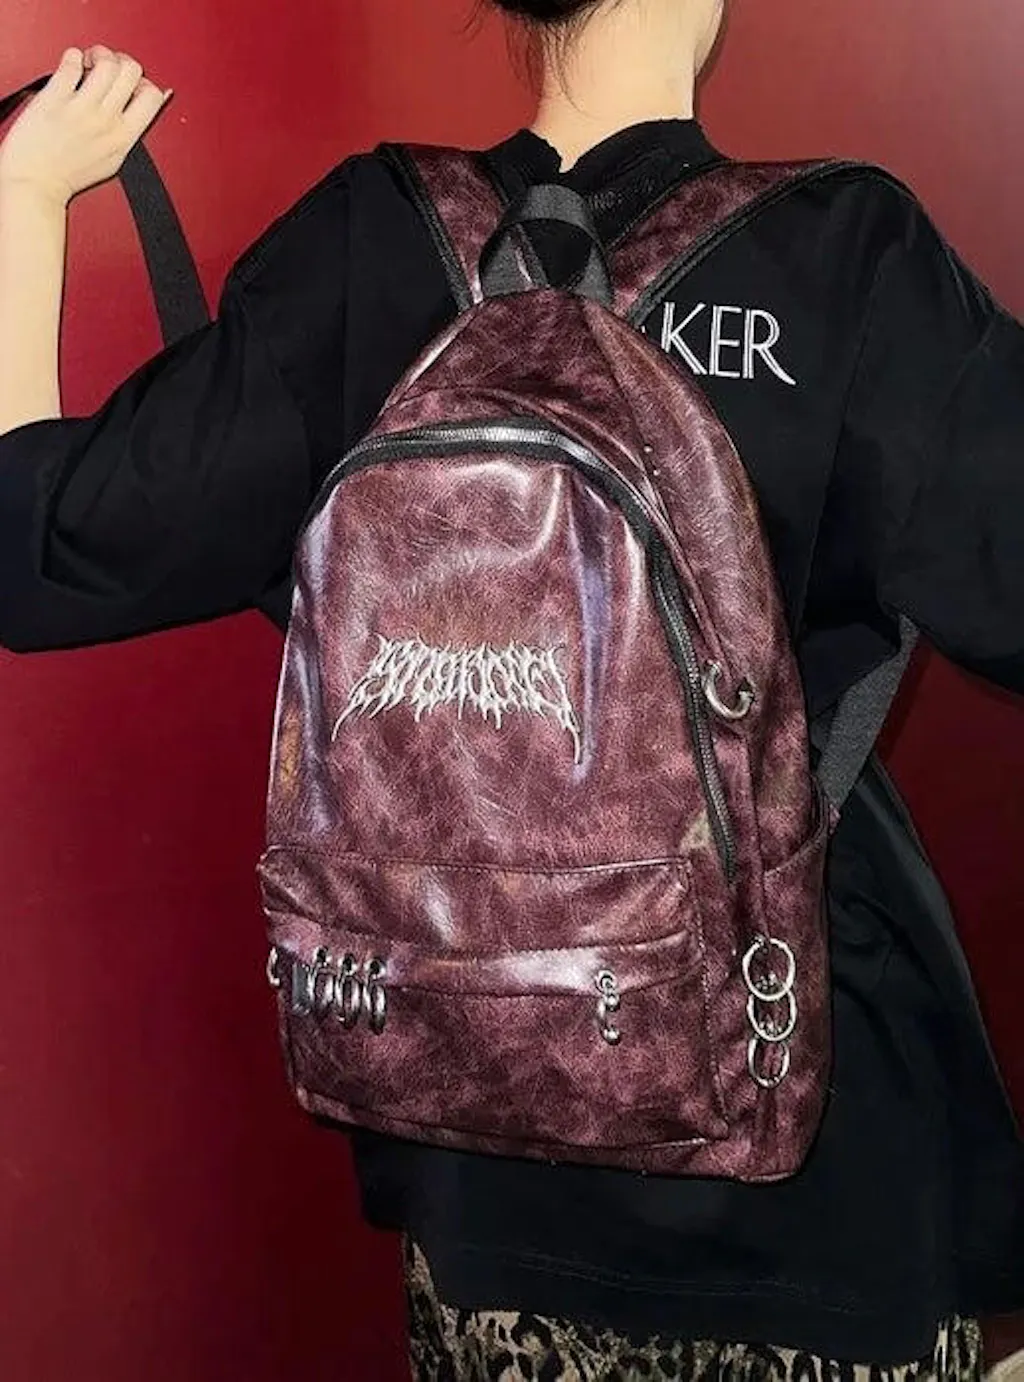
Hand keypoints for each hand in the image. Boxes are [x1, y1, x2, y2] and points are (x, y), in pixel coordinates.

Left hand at [0, 46, 170, 208]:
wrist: (36, 183)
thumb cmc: (68, 175)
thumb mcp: (113, 159)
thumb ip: (132, 129)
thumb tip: (153, 100)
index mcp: (123, 138)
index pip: (152, 96)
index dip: (143, 82)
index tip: (130, 84)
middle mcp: (105, 121)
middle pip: (132, 70)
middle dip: (121, 62)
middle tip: (108, 69)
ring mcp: (81, 108)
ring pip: (107, 62)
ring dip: (98, 55)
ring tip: (88, 64)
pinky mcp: (56, 97)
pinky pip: (72, 61)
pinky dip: (73, 56)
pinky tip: (70, 66)